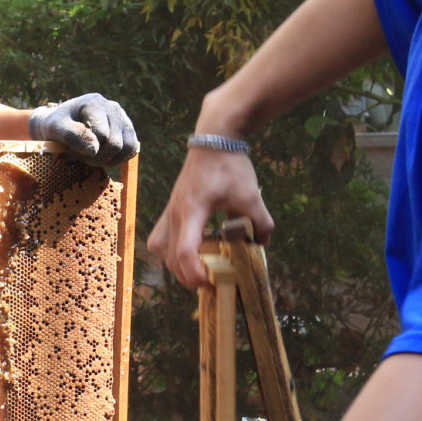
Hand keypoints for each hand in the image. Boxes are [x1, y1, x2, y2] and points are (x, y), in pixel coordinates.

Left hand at [28, 94, 138, 167]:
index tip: (69, 154)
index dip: (85, 150)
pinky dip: (117, 160)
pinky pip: (131, 151)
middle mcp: (113, 108)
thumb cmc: (55, 126)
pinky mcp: (127, 132)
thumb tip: (94, 149)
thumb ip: (72, 135)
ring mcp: (123, 119)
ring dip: (108, 160)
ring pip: (127, 148)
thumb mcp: (55, 128)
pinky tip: (100, 159)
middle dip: (96, 158)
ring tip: (90, 159)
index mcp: (95, 102)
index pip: (101, 135)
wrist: (60, 125)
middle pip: (115, 144)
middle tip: (79, 158)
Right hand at [148, 144, 271, 289]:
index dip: (195, 274)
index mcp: (192, 211)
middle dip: (188, 275)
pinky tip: (192, 248)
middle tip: (211, 279)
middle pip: (169, 256)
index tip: (213, 280)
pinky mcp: (171, 207)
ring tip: (197, 266)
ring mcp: (169, 210)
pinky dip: (171, 249)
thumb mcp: (251, 196)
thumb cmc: (231, 166)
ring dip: (175, 263)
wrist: (214, 140)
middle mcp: (175, 213)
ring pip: (160, 247)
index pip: (184, 252)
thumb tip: (261, 244)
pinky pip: (161, 236)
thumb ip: (261, 224)